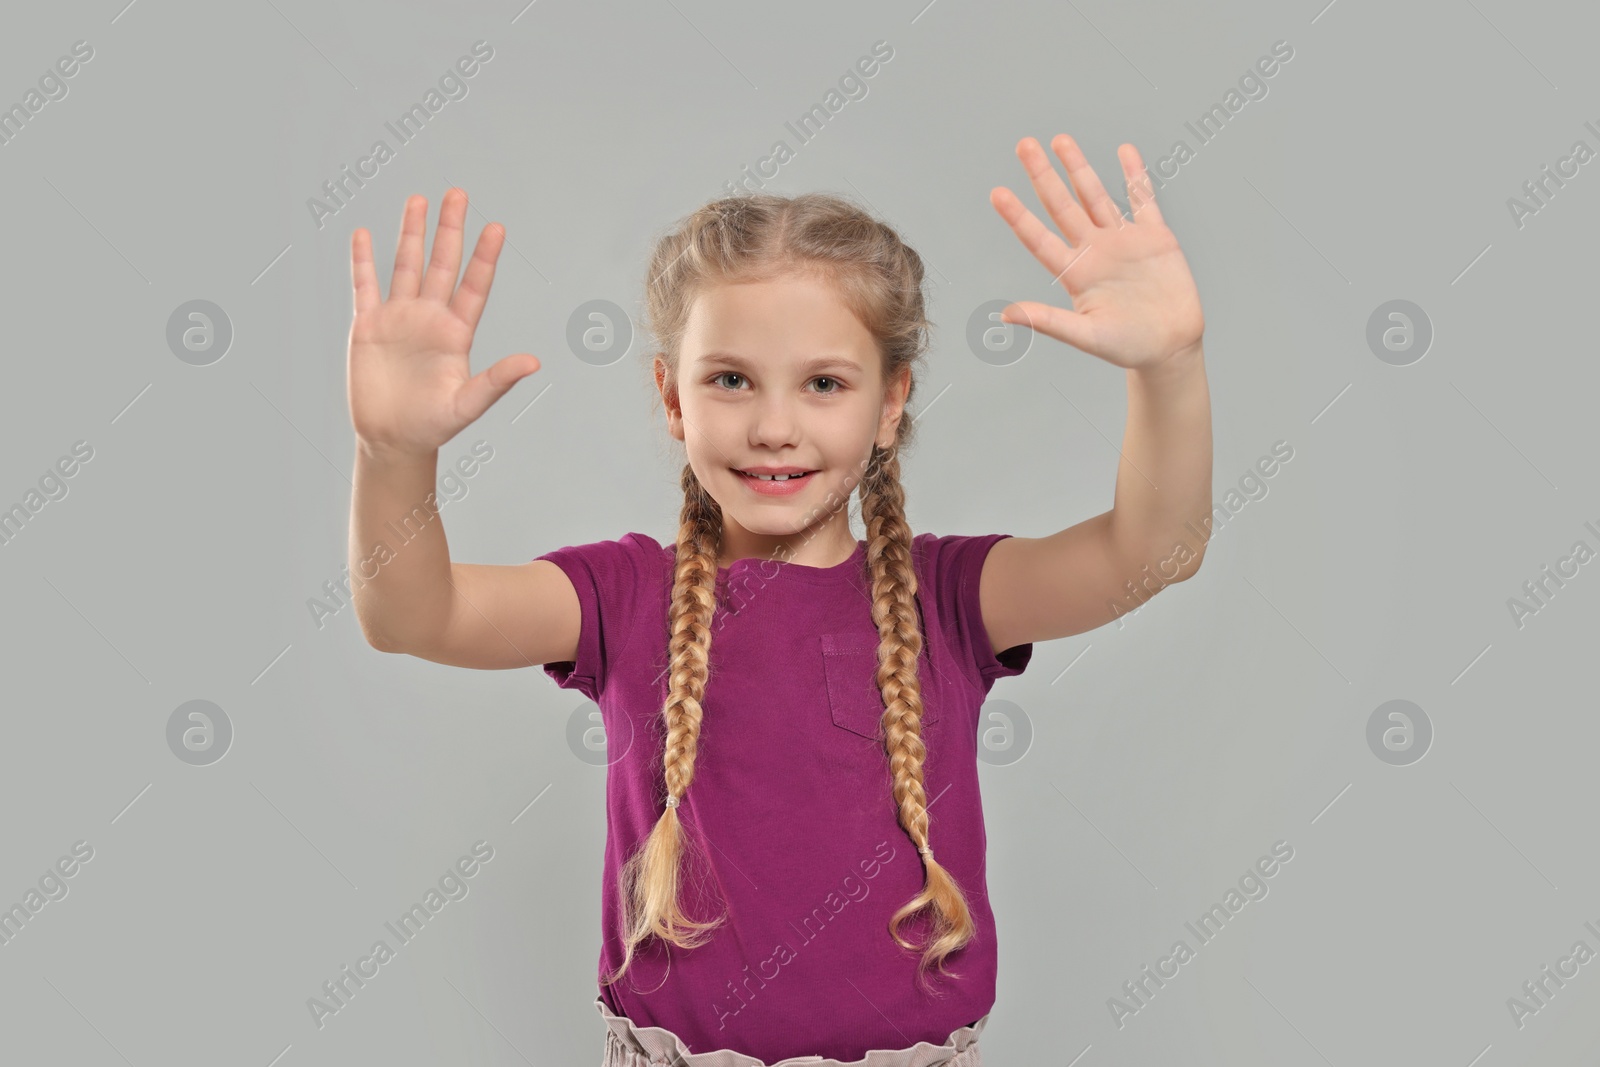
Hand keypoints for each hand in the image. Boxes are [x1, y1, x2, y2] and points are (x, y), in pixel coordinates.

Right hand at [347, 189, 539, 457]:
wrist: (392, 439)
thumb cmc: (434, 425)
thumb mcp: (468, 404)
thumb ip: (497, 381)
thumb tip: (534, 362)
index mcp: (456, 333)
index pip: (474, 286)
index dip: (485, 257)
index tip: (496, 227)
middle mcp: (430, 318)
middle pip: (441, 264)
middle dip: (449, 229)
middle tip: (458, 194)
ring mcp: (399, 318)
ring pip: (406, 265)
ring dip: (411, 234)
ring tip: (419, 200)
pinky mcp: (368, 326)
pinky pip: (364, 286)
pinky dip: (363, 261)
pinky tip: (364, 234)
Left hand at [990, 135, 1203, 371]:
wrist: (1171, 347)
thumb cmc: (1127, 347)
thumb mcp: (1085, 336)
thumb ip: (1048, 321)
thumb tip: (1006, 316)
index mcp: (1074, 273)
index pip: (1038, 238)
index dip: (1018, 216)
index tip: (997, 193)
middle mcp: (1094, 251)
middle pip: (1062, 205)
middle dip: (1043, 175)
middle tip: (1024, 145)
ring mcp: (1123, 241)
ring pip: (1096, 195)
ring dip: (1079, 168)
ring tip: (1060, 140)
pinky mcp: (1155, 237)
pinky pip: (1143, 200)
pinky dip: (1135, 176)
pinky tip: (1125, 152)